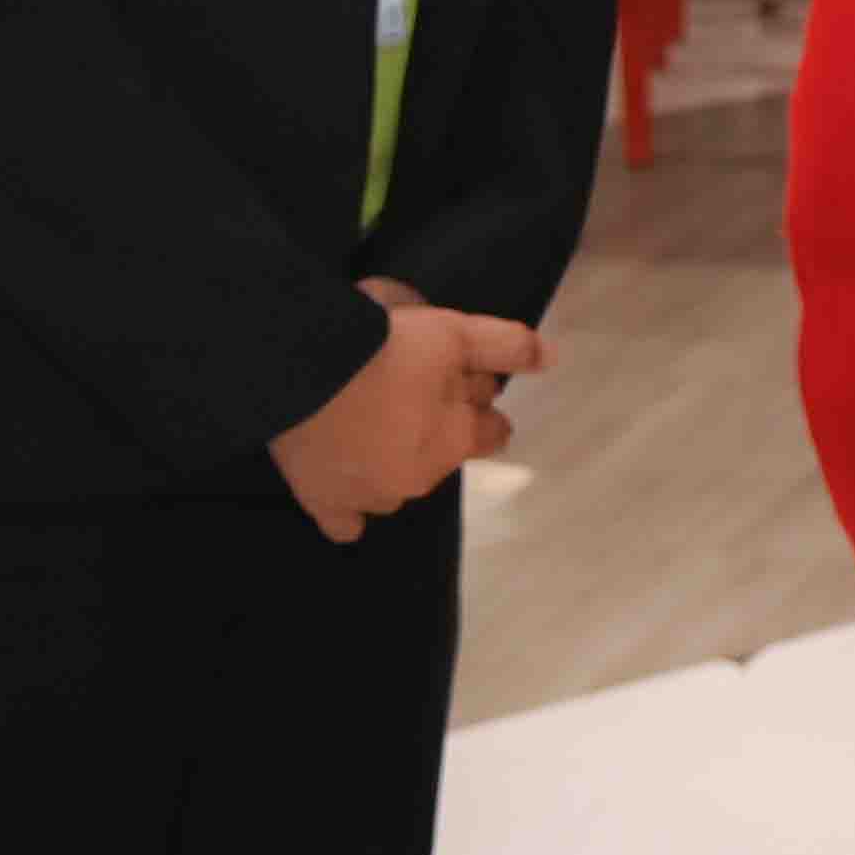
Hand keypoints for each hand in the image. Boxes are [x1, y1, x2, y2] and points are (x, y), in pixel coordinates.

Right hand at [266, 289, 543, 544]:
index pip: (492, 434)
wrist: (302, 369)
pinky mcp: (325, 503)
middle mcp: (420, 479)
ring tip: (368, 424)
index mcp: (455, 441)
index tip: (462, 389)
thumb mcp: (456, 332)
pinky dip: (348, 511)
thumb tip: (552, 359)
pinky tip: (344, 492)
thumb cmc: (385, 348)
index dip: (479, 408)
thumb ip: (508, 346)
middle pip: (443, 456)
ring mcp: (371, 497)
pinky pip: (345, 522)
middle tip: (407, 394)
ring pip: (398, 485)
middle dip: (436, 430)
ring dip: (393, 463)